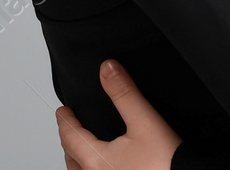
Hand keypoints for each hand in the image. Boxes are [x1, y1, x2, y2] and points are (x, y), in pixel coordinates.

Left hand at [57, 59, 180, 169]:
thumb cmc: (167, 164)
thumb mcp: (145, 122)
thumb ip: (124, 94)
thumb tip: (108, 69)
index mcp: (97, 160)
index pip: (71, 137)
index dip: (65, 121)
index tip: (62, 111)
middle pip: (72, 159)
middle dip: (69, 142)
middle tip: (69, 128)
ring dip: (78, 161)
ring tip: (82, 151)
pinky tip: (107, 166)